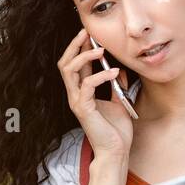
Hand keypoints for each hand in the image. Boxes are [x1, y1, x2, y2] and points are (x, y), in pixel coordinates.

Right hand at [58, 28, 134, 159]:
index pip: (76, 64)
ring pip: (69, 70)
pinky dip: (101, 76)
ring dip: (84, 56)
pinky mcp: (83, 109)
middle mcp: (75, 95)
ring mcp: (77, 101)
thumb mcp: (119, 101)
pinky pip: (87, 85)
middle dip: (74, 45)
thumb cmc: (116, 130)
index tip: (90, 33)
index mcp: (82, 92)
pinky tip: (114, 72)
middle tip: (87, 32)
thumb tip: (119, 68)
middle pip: (65, 63)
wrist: (116, 151)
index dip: (80, 47)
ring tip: (100, 49)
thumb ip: (116, 85)